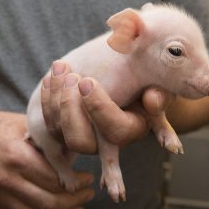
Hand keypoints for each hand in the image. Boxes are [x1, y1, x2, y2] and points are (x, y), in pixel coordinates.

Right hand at [0, 110, 94, 208]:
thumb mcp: (27, 125)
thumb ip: (50, 141)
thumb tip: (77, 156)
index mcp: (17, 156)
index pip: (54, 178)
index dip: (76, 182)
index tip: (89, 178)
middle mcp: (7, 178)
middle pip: (49, 200)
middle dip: (74, 199)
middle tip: (89, 193)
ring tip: (80, 208)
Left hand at [41, 61, 174, 153]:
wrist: (129, 77)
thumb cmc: (147, 79)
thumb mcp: (160, 84)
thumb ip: (160, 94)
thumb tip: (153, 101)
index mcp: (130, 131)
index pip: (115, 132)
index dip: (98, 108)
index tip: (87, 80)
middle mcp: (105, 141)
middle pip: (79, 142)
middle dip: (70, 109)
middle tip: (72, 77)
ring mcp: (84, 135)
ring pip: (59, 131)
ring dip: (55, 98)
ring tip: (61, 67)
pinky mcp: (68, 128)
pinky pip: (49, 123)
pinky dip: (47, 99)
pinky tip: (50, 77)